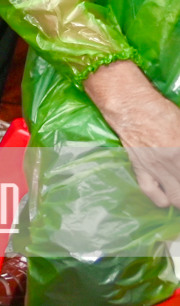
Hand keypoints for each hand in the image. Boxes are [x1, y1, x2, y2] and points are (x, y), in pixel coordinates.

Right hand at [86, 60, 179, 206]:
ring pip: (175, 198)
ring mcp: (156, 169)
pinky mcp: (141, 170)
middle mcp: (172, 163)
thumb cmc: (160, 111)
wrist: (130, 106)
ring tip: (178, 191)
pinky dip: (161, 199)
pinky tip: (166, 194)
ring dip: (179, 198)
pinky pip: (152, 193)